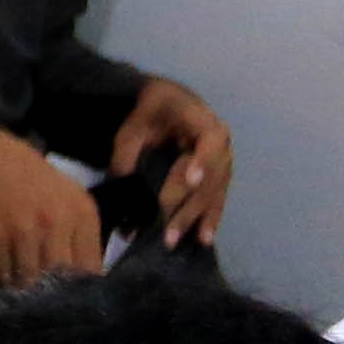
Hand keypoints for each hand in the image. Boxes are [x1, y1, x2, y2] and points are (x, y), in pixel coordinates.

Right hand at [0, 120, 106, 288]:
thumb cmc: (24, 174)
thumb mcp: (64, 194)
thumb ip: (77, 230)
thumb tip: (85, 274)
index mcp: (81, 211)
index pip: (90, 268)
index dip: (79, 283)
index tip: (67, 286)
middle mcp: (57, 222)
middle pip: (62, 278)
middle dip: (51, 286)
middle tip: (41, 284)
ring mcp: (25, 231)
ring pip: (31, 279)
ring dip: (24, 281)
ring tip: (18, 270)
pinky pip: (4, 273)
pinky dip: (3, 274)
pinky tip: (1, 263)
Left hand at [112, 77, 233, 246]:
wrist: (168, 103)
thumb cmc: (150, 109)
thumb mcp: (134, 124)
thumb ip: (127, 151)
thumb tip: (121, 184)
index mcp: (201, 119)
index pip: (209, 140)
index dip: (202, 161)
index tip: (191, 181)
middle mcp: (219, 141)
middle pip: (212, 175)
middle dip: (190, 205)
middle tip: (170, 230)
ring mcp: (222, 159)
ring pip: (215, 191)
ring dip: (201, 217)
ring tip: (192, 240)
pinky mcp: (219, 175)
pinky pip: (217, 197)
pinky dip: (210, 217)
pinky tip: (205, 237)